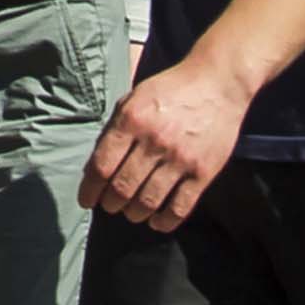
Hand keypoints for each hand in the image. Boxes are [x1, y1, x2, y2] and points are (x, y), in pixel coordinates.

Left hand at [83, 58, 251, 233]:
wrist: (217, 82)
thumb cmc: (170, 89)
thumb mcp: (134, 98)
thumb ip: (114, 129)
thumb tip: (95, 167)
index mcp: (132, 120)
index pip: (102, 166)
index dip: (90, 189)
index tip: (86, 201)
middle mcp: (154, 141)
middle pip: (122, 187)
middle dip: (111, 204)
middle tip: (110, 206)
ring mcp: (180, 158)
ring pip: (148, 201)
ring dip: (134, 214)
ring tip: (132, 213)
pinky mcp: (203, 172)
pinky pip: (180, 207)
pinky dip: (164, 221)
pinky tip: (157, 222)